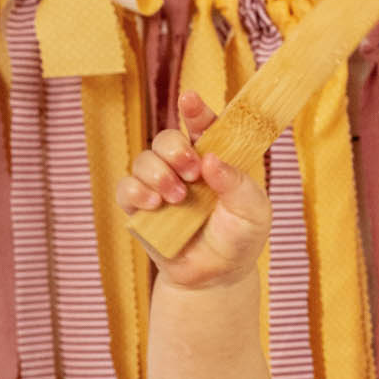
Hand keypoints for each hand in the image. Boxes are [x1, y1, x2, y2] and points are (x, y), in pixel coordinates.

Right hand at [116, 90, 270, 288]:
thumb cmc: (240, 238)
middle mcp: (184, 167)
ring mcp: (160, 186)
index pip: (202, 125)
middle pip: (166, 139)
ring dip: (158, 173)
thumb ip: (237, 184)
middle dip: (174, 148)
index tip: (190, 100)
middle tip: (192, 170)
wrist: (218, 277)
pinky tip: (154, 203)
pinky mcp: (141, 209)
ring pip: (144, 160)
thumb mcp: (253, 211)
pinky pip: (126, 189)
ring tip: (177, 197)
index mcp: (214, 158)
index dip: (195, 110)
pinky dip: (136, 191)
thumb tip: (211, 159)